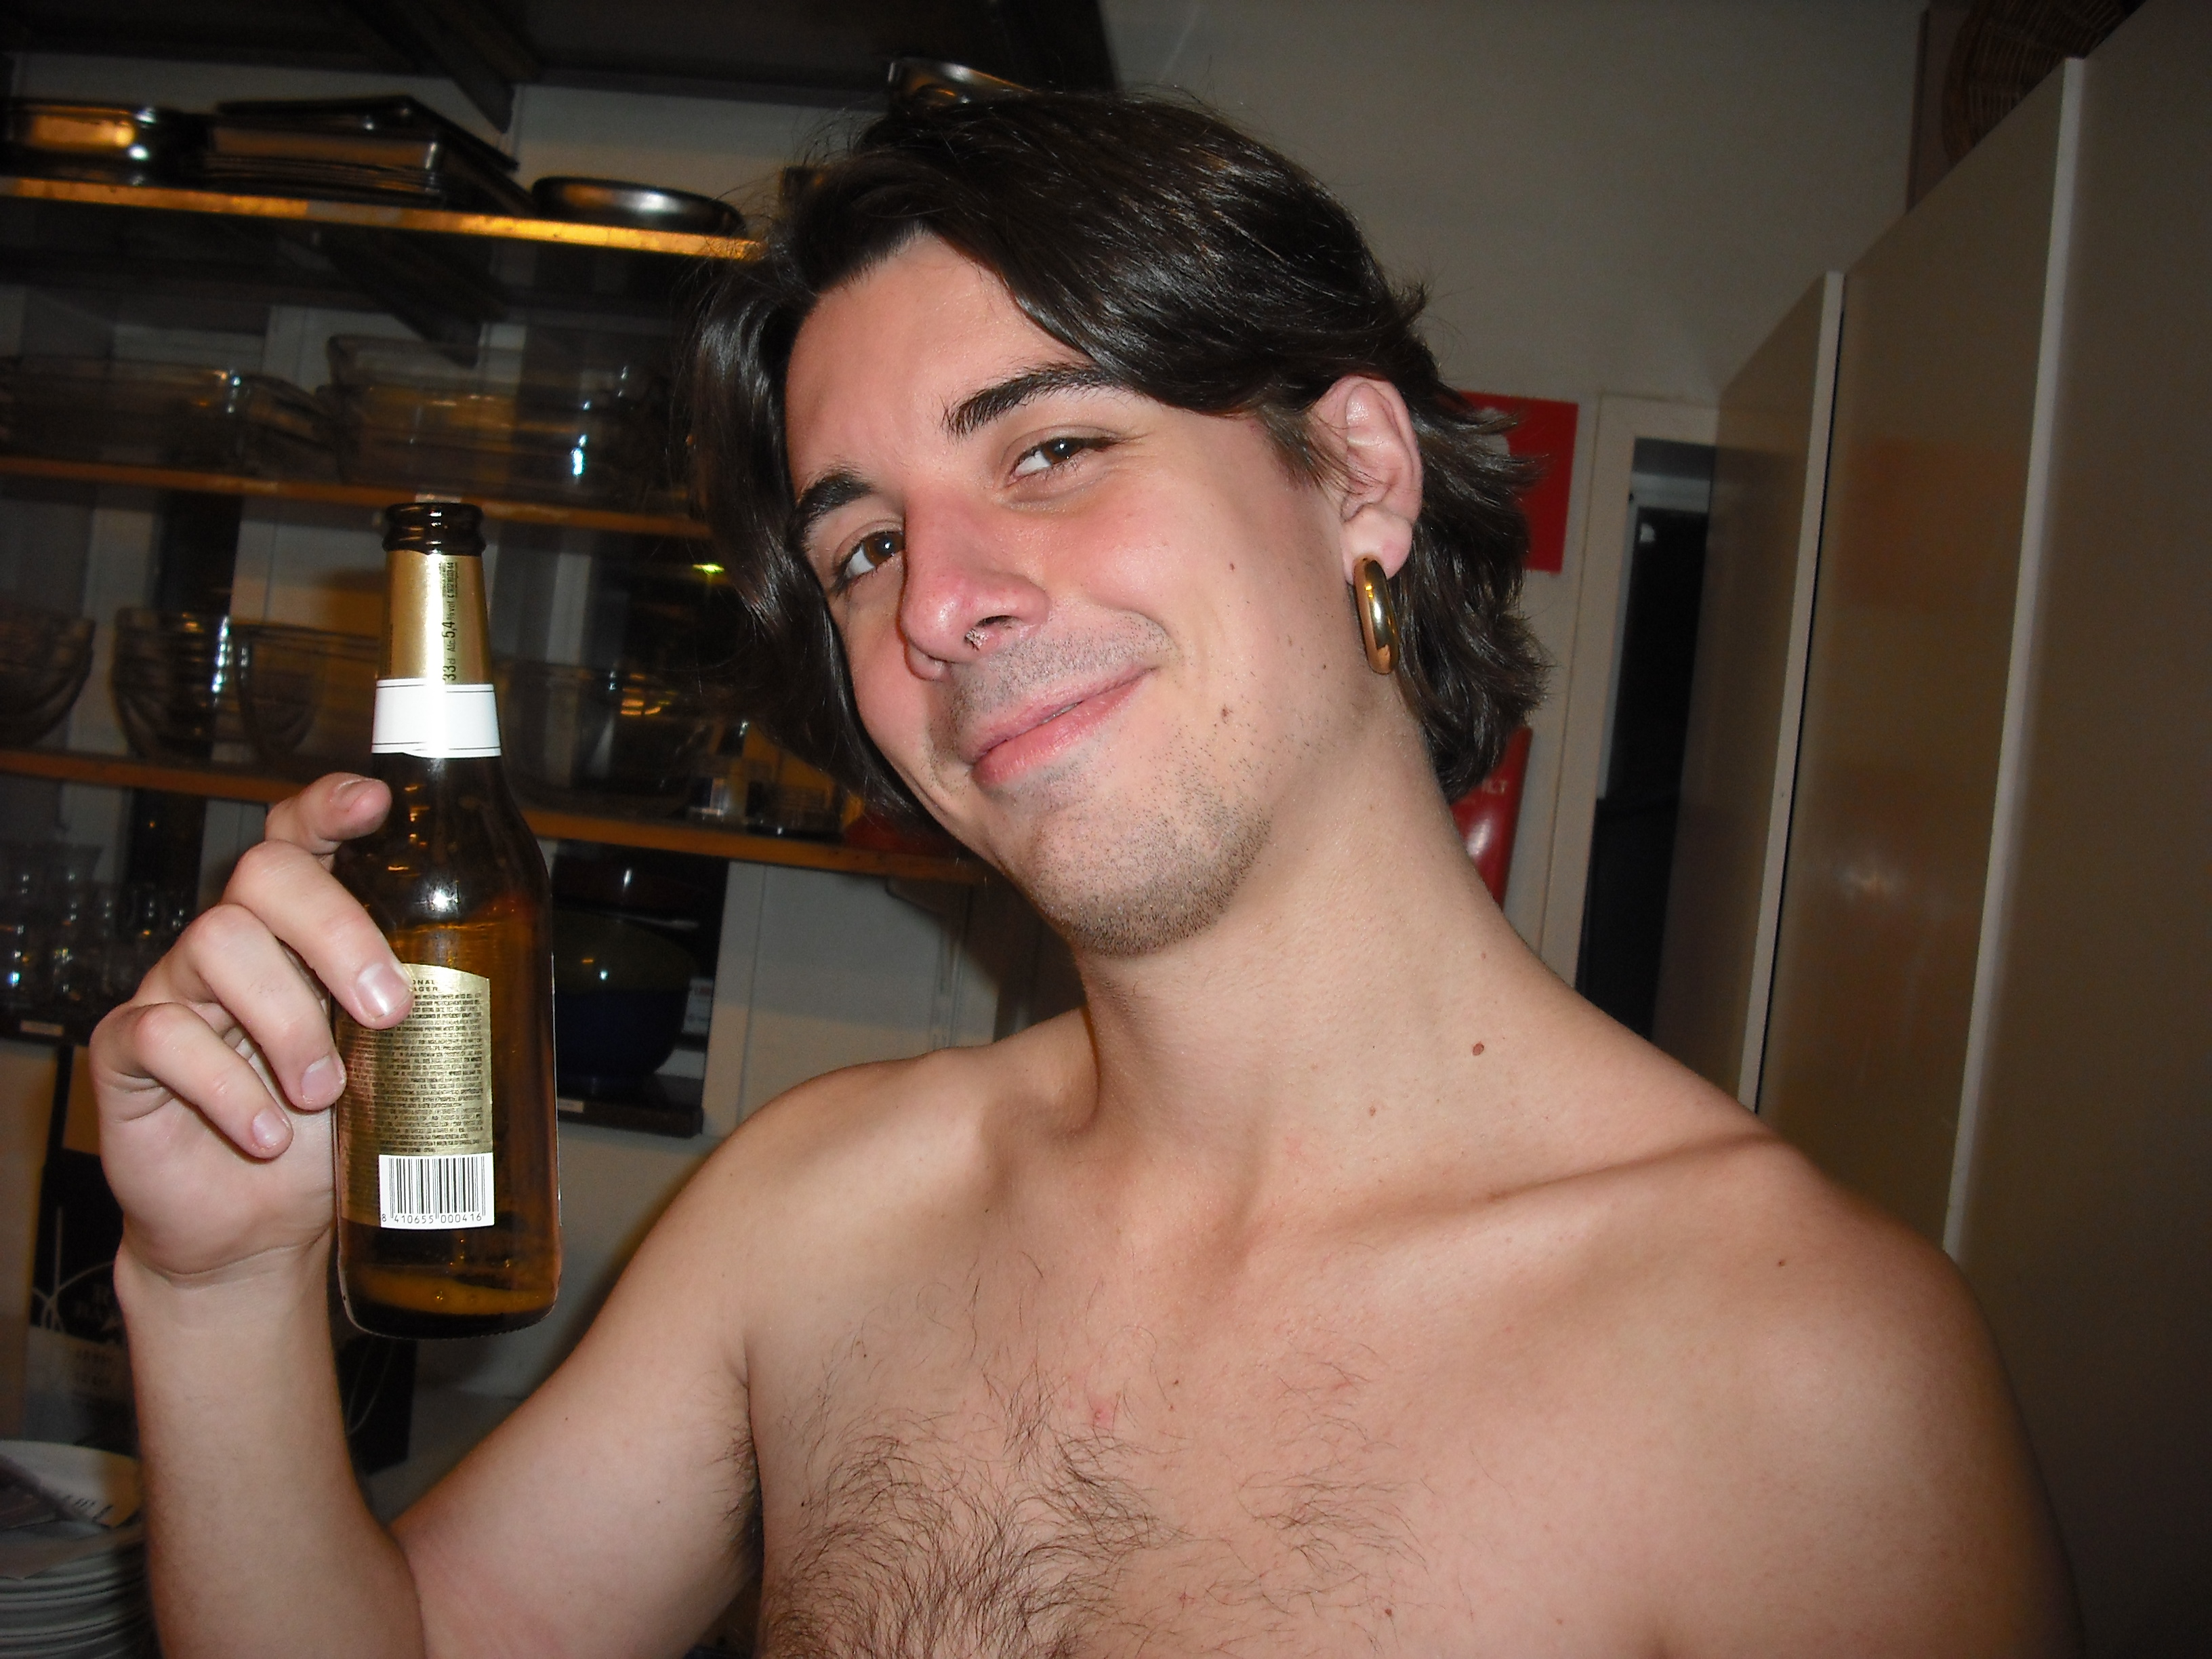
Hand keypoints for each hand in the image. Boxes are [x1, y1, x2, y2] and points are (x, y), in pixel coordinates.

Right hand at [89, 774, 410, 1284]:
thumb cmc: (337, 1133)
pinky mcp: (130, 1052)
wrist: (259, 1229)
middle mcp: (239, 939)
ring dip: (287, 1023)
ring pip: (216, 943)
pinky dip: (226, 1088)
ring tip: (326, 1092)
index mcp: (304, 927)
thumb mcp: (398, 1061)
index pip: (305, 834)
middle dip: (336, 931)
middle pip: (266, 873)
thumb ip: (431, 1008)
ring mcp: (178, 988)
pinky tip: (267, 1134)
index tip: (377, 804)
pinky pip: (161, 1035)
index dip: (332, 806)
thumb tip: (527, 976)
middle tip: (388, 1010)